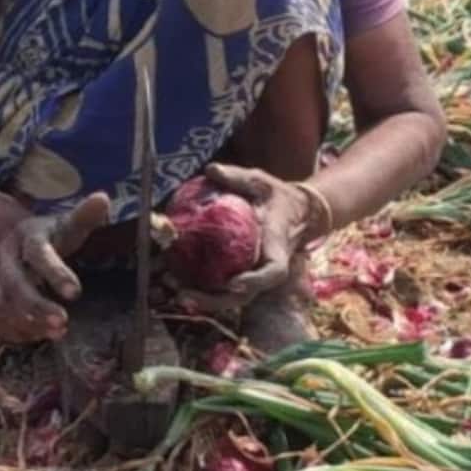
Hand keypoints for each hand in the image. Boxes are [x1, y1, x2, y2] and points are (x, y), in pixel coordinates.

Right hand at [0, 192, 110, 344]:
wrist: (7, 240)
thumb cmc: (48, 236)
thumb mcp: (65, 224)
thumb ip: (84, 216)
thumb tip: (103, 199)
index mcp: (27, 237)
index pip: (39, 255)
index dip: (56, 274)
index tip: (75, 292)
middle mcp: (5, 259)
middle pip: (15, 285)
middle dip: (38, 306)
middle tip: (63, 323)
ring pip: (3, 305)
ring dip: (29, 322)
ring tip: (57, 333)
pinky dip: (15, 332)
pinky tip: (38, 337)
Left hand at [177, 164, 324, 311]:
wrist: (298, 214)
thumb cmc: (278, 198)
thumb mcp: (262, 182)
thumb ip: (238, 177)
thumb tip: (212, 169)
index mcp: (277, 247)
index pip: (273, 271)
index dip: (254, 281)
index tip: (234, 283)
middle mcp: (266, 268)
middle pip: (244, 296)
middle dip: (214, 301)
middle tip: (183, 295)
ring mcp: (255, 276)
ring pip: (231, 298)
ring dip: (202, 300)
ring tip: (172, 290)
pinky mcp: (243, 276)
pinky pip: (222, 288)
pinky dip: (201, 289)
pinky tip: (175, 281)